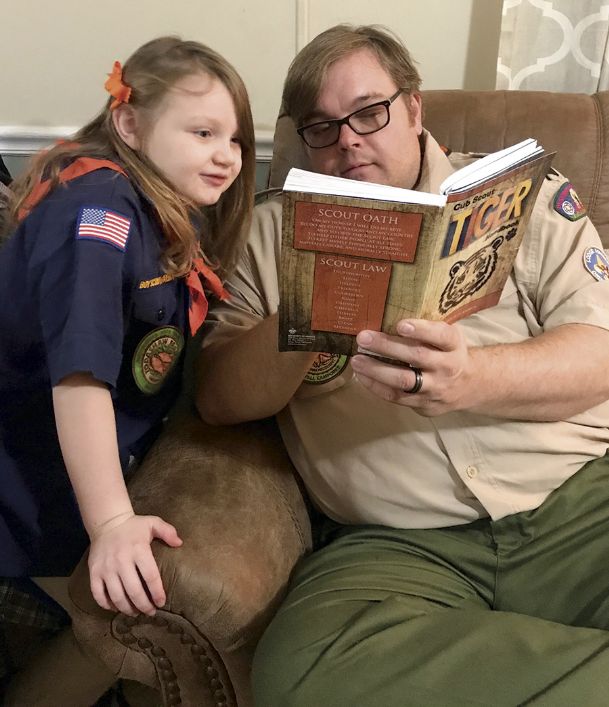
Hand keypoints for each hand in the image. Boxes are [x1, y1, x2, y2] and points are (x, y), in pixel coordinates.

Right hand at [88, 512, 181, 615]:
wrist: (107, 522)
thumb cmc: (134, 526)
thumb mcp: (153, 523)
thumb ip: (168, 531)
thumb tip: (180, 543)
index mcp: (138, 549)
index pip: (150, 576)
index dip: (157, 592)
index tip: (161, 602)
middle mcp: (121, 560)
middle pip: (134, 591)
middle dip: (144, 606)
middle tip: (151, 612)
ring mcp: (106, 568)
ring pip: (116, 596)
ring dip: (127, 609)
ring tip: (136, 613)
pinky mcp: (94, 572)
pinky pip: (98, 594)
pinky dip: (107, 605)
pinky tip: (116, 608)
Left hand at [350, 319, 474, 415]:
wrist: (470, 386)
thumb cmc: (448, 352)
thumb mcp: (448, 337)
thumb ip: (427, 329)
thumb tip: (386, 314)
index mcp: (454, 345)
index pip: (441, 335)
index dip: (422, 330)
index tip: (400, 324)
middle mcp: (448, 367)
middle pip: (417, 356)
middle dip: (387, 347)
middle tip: (363, 338)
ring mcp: (436, 389)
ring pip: (404, 381)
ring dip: (376, 370)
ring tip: (357, 360)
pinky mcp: (425, 405)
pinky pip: (397, 397)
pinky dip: (376, 386)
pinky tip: (362, 376)